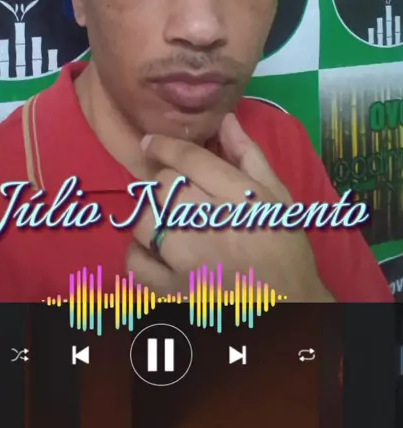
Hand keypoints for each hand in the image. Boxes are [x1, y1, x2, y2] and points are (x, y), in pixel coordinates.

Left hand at [126, 113, 332, 301]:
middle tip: (174, 192)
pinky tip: (154, 251)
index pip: (188, 159)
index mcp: (239, 198)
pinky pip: (135, 263)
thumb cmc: (284, 248)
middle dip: (164, 182)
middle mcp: (210, 225)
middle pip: (163, 185)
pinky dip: (138, 253)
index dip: (163, 145)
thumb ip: (249, 156)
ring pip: (145, 219)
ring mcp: (188, 261)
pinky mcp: (172, 292)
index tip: (150, 142)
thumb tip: (226, 119)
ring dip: (150, 215)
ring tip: (164, 220)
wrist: (291, 307)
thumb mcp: (278, 196)